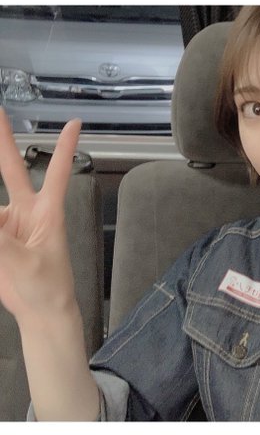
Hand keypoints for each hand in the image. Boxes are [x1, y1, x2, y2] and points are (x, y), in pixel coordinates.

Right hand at [0, 108, 81, 326]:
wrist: (41, 311)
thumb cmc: (47, 286)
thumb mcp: (24, 263)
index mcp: (48, 213)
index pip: (60, 173)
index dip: (67, 148)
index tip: (77, 123)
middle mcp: (28, 211)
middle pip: (12, 170)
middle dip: (3, 142)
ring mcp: (8, 224)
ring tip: (5, 250)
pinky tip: (0, 254)